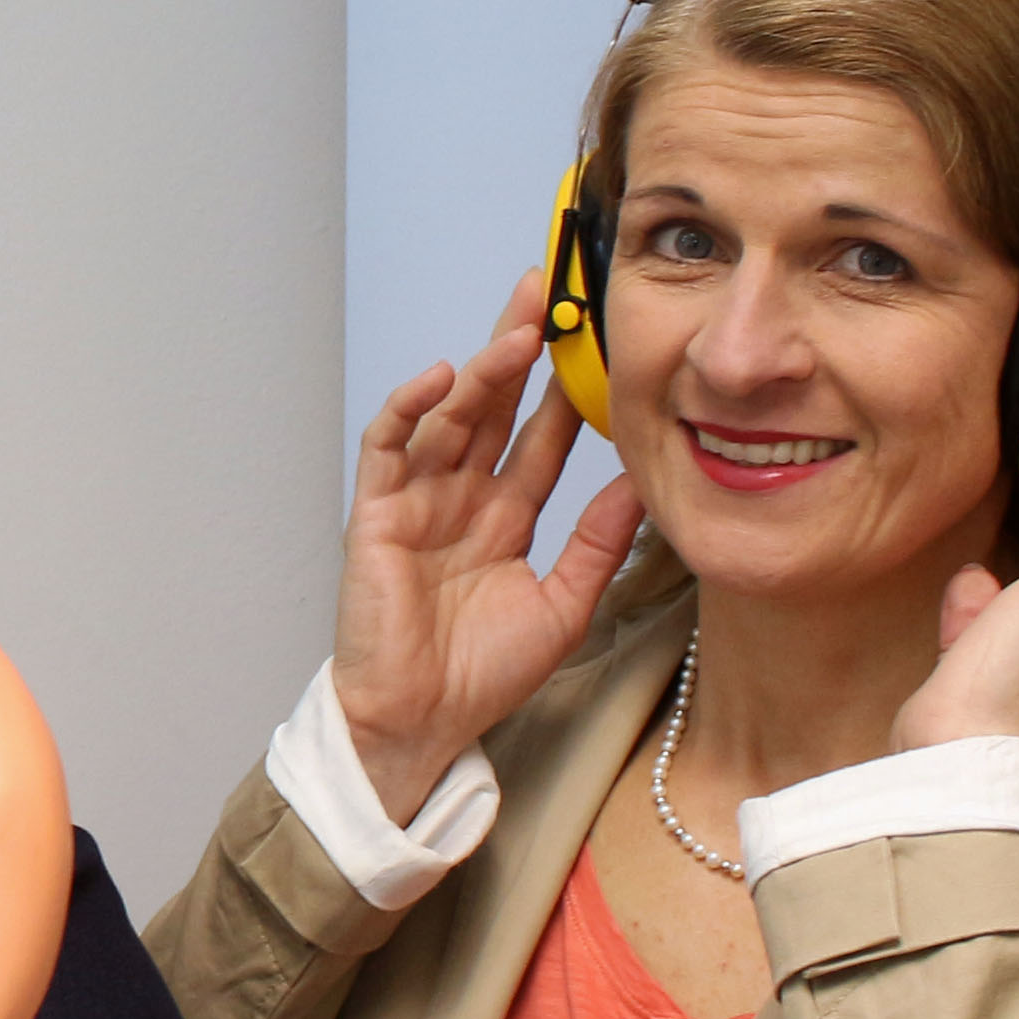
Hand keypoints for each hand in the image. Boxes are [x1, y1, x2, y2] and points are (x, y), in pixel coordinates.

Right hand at [332, 275, 649, 818]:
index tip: (597, 346)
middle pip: (491, 408)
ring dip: (480, 372)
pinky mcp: (377, 515)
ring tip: (516, 334)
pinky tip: (443, 380)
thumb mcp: (566, 606)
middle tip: (547, 294)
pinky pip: (388, 448)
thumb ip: (600, 543)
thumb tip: (642, 481)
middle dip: (517, 351)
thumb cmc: (484, 676)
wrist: (421, 723)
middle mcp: (460, 499)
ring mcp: (416, 502)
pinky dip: (410, 409)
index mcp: (504, 518)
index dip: (565, 393)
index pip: (538, 439)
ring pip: (449, 418)